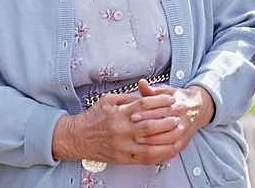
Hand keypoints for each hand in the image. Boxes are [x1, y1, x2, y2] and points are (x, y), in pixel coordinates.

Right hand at [51, 90, 179, 164]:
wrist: (76, 138)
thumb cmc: (93, 117)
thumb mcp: (108, 100)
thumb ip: (127, 98)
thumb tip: (145, 95)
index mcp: (118, 113)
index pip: (144, 105)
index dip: (160, 101)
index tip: (171, 99)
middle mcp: (121, 130)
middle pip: (149, 126)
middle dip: (166, 122)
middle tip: (177, 117)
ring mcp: (122, 146)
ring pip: (149, 145)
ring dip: (166, 140)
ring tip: (178, 135)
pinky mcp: (122, 158)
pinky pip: (144, 159)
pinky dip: (158, 156)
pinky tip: (168, 152)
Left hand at [129, 79, 215, 155]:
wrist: (197, 108)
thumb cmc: (177, 100)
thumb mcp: (166, 92)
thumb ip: (152, 90)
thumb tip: (141, 82)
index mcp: (177, 104)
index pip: (161, 109)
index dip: (146, 113)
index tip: (132, 116)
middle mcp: (182, 118)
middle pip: (165, 124)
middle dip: (148, 128)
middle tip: (132, 130)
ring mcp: (183, 131)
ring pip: (170, 138)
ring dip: (154, 141)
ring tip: (139, 141)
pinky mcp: (183, 142)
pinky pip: (173, 150)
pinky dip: (161, 152)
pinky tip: (149, 152)